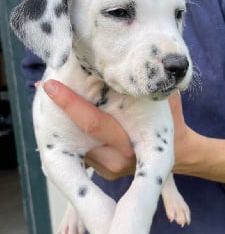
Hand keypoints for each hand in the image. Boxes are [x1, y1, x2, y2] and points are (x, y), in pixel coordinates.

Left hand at [43, 80, 224, 181]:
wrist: (177, 153)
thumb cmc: (170, 120)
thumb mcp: (165, 102)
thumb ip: (148, 86)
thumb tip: (128, 61)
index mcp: (132, 142)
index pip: (93, 122)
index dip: (70, 103)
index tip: (49, 85)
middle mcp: (117, 160)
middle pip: (77, 134)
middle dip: (60, 110)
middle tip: (42, 84)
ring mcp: (108, 170)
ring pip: (76, 144)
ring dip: (63, 122)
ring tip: (52, 95)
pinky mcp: (102, 172)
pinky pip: (81, 151)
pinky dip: (71, 133)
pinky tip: (65, 116)